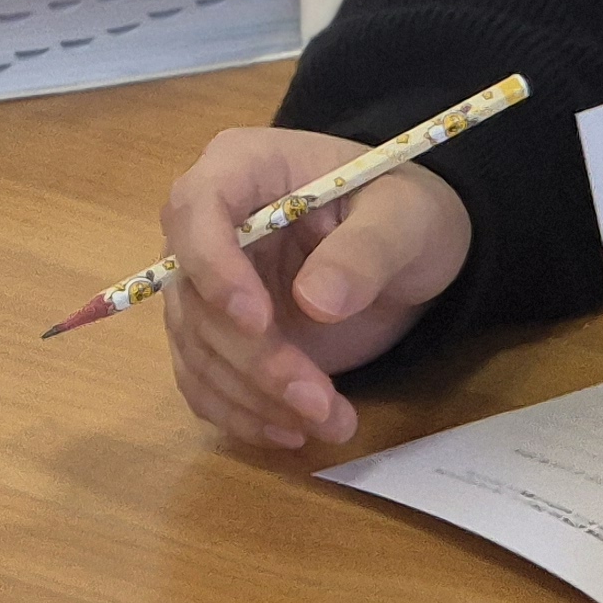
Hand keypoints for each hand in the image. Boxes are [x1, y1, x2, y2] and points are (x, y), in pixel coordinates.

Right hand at [156, 128, 470, 451]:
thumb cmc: (404, 212)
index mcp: (243, 168)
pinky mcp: (218, 335)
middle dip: (253, 359)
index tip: (257, 321)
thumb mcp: (404, 219)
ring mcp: (207, 283)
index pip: (196, 208)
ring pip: (197, 348)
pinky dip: (239, 413)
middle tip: (319, 403)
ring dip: (253, 398)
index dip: (213, 266)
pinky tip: (291, 434)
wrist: (409, 248)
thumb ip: (364, 251)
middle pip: (194, 296)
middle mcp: (208, 225)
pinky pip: (204, 380)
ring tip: (330, 424)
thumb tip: (316, 302)